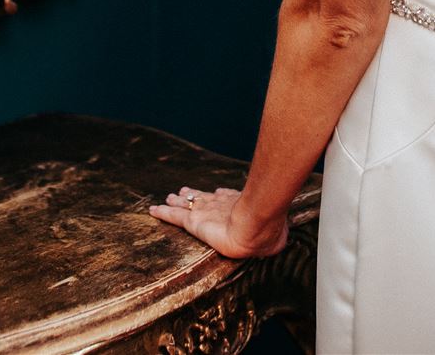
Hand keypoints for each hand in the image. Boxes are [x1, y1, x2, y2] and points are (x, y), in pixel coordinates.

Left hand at [147, 185, 288, 258]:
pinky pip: (173, 216)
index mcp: (238, 207)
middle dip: (194, 195)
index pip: (226, 199)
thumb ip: (274, 238)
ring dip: (176, 201)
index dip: (218, 196)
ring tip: (168, 198)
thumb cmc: (268, 232)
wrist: (255, 227)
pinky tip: (153, 210)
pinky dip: (162, 212)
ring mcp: (205, 211)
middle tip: (185, 191)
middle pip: (203, 198)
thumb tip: (281, 242)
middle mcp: (220, 205)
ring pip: (186, 204)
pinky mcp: (192, 222)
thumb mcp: (274, 236)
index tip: (216, 193)